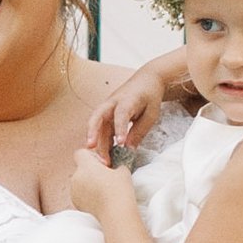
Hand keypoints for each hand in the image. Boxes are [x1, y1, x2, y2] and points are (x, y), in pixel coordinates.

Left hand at [70, 146, 123, 219]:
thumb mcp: (123, 171)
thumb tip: (116, 165)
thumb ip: (116, 164)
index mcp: (86, 166)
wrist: (115, 213)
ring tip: (104, 190)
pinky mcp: (76, 203)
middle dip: (92, 171)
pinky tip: (100, 199)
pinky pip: (80, 194)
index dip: (91, 156)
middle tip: (106, 177)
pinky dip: (88, 195)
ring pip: (80, 182)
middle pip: (81, 168)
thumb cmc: (119, 189)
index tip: (103, 164)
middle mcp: (76, 177)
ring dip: (89, 183)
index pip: (81, 153)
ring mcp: (74, 191)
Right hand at [84, 48, 192, 163]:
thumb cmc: (150, 96)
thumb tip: (128, 149)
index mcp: (127, 100)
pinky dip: (102, 142)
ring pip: (97, 126)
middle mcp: (112, 102)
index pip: (121, 114)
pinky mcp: (106, 114)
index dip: (119, 129)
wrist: (146, 80)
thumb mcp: (151, 114)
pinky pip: (101, 129)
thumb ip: (139, 131)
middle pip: (97, 116)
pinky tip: (105, 156)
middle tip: (91, 148)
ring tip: (103, 162)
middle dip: (93, 132)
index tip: (120, 144)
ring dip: (98, 143)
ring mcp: (107, 107)